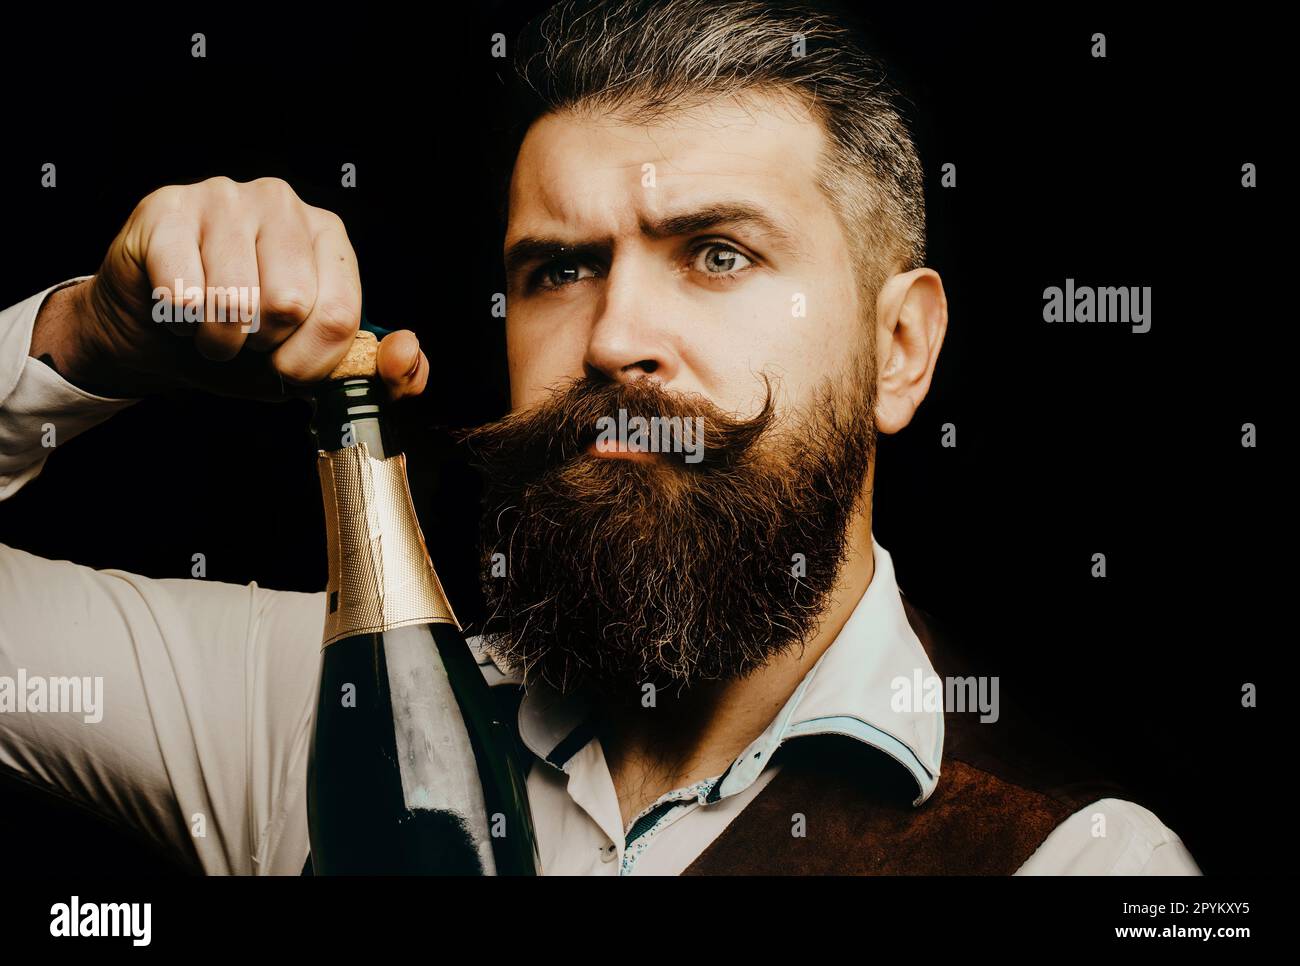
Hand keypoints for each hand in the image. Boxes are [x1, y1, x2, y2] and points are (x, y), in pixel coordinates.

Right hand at [34, 177, 427, 401]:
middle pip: (290, 303)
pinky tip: (177, 310)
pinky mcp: (167, 208)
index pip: (340, 314)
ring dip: (217, 339)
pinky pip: (182, 292)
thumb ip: (378, 371)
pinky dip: (178, 322)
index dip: (309, 363)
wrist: (153, 328)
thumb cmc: (241, 341)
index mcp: (328, 236)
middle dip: (262, 346)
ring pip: (234, 299)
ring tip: (210, 329)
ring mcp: (223, 197)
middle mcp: (282, 203)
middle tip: (245, 341)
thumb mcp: (313, 365)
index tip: (286, 370)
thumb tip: (408, 355)